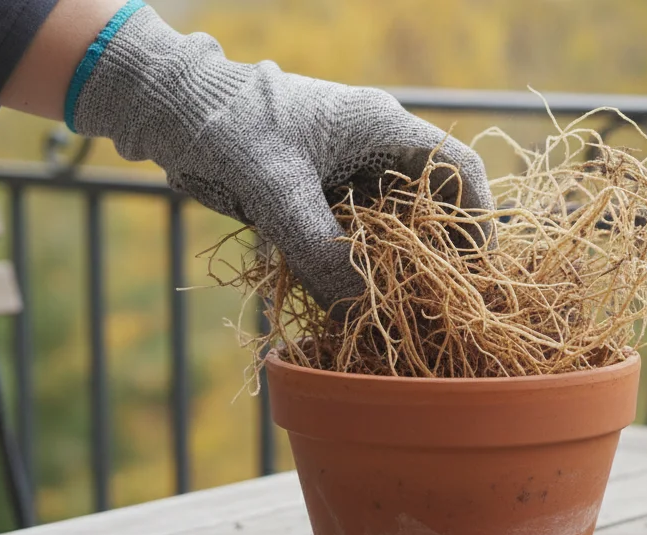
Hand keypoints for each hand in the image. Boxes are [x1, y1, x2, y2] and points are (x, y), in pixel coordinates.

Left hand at [70, 5, 491, 311]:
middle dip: (434, 256)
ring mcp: (345, 170)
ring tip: (395, 313)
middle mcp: (373, 147)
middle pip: (429, 205)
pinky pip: (351, 236)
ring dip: (391, 268)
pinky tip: (348, 300)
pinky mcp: (318, 191)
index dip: (477, 220)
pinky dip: (353, 268)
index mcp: (381, 126)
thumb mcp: (275, 190)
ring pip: (389, 226)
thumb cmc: (226, 128)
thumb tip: (359, 308)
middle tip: (434, 307)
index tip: (476, 272)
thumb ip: (318, 249)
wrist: (170, 108)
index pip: (456, 170)